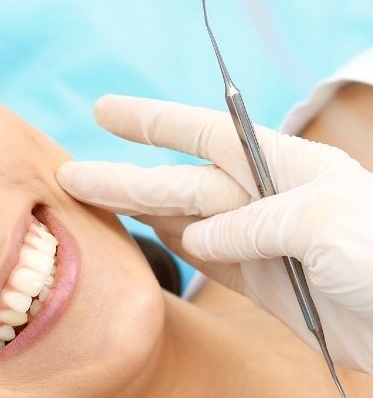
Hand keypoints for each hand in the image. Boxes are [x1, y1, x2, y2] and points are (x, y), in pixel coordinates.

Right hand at [56, 96, 372, 373]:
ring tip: (93, 203)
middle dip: (126, 178)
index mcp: (290, 169)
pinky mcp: (263, 286)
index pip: (210, 135)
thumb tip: (197, 236)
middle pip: (184, 184)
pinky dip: (175, 248)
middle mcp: (270, 201)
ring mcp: (263, 245)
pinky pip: (207, 261)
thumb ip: (255, 222)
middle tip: (70, 175)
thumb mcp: (327, 224)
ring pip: (187, 222)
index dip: (154, 123)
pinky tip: (147, 235)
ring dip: (140, 211)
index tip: (106, 111)